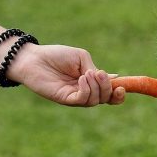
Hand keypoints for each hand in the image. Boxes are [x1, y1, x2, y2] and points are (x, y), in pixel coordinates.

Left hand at [7, 44, 124, 105]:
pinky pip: (82, 100)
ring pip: (95, 100)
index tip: (122, 87)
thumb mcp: (82, 58)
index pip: (110, 94)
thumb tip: (115, 78)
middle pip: (106, 99)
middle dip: (108, 88)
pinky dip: (86, 90)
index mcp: (92, 82)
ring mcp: (75, 97)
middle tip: (99, 74)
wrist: (34, 58)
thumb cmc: (57, 55)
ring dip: (96, 86)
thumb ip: (95, 69)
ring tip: (87, 73)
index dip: (119, 94)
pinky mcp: (65, 99)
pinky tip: (81, 78)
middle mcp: (85, 92)